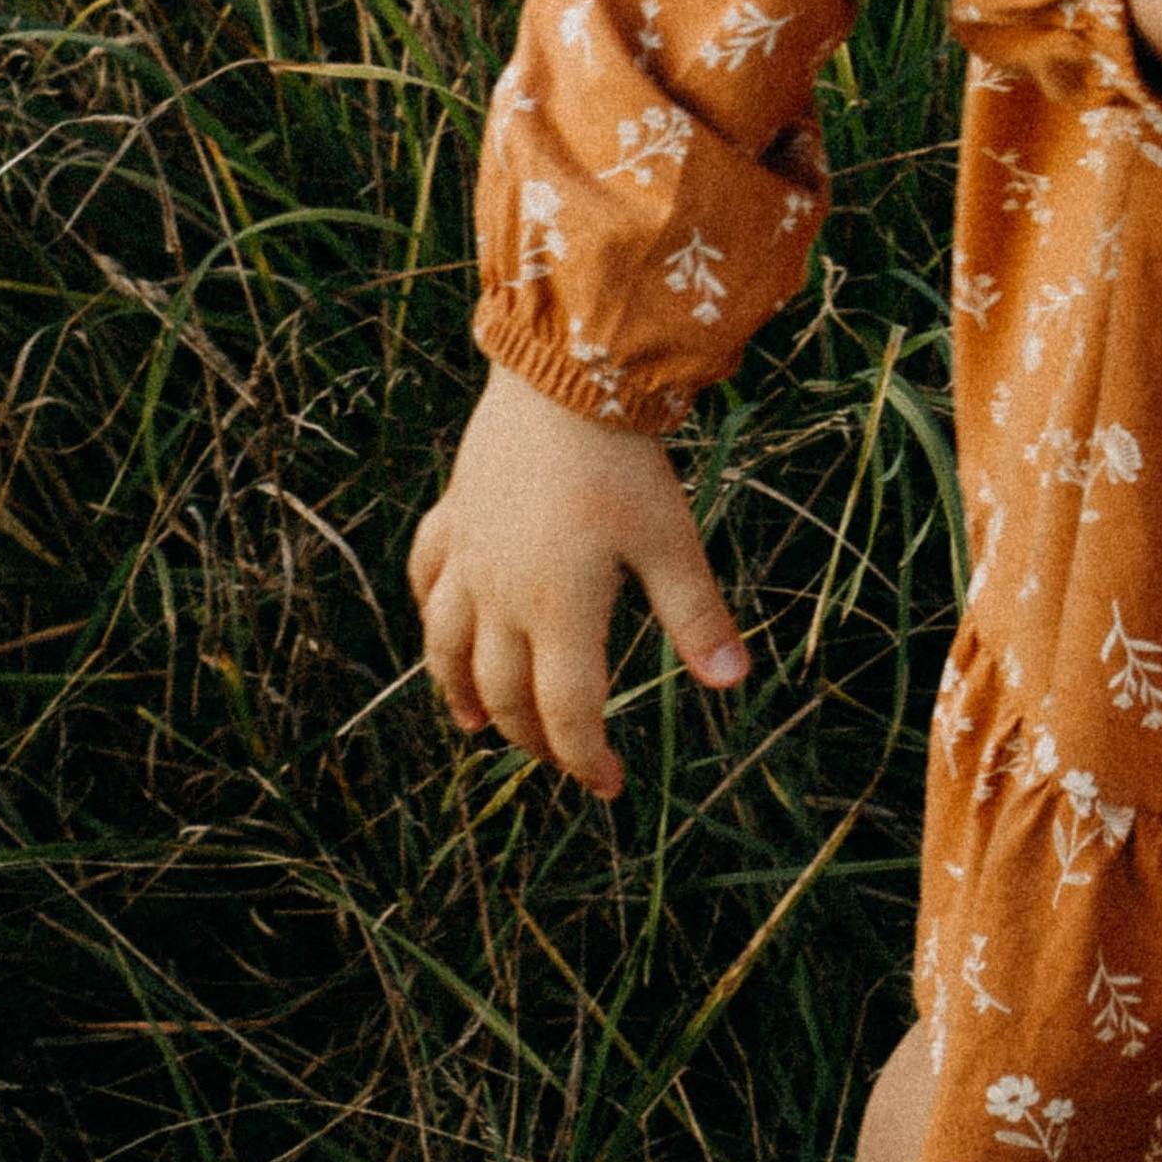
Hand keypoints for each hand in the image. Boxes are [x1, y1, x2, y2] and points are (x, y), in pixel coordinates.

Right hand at [407, 361, 748, 797]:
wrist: (561, 376)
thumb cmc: (623, 461)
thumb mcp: (671, 540)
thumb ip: (697, 616)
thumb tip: (733, 682)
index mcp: (559, 610)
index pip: (565, 712)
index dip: (585, 758)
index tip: (610, 784)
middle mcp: (501, 595)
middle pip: (504, 692)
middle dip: (532, 737)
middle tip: (561, 756)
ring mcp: (469, 556)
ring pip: (446, 646)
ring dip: (461, 693)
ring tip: (476, 724)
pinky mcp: (453, 515)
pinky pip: (428, 576)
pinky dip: (431, 611)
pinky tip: (442, 623)